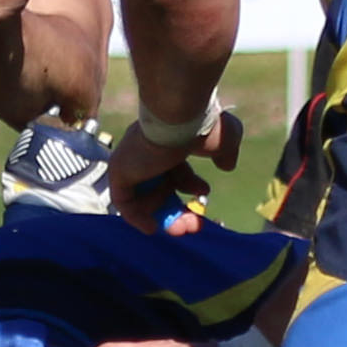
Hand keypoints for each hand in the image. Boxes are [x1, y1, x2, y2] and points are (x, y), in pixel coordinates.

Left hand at [107, 110, 242, 235]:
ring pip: (145, 198)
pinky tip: (153, 229)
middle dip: (178, 210)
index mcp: (165, 141)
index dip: (188, 186)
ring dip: (165, 217)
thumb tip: (227, 166)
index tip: (204, 193)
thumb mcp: (222, 140)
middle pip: (159, 188)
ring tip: (183, 229)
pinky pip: (124, 202)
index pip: (172, 169)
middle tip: (194, 225)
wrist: (177, 117)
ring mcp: (129, 161)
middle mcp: (144, 151)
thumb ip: (225, 152)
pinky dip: (136, 217)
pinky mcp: (118, 172)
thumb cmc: (200, 126)